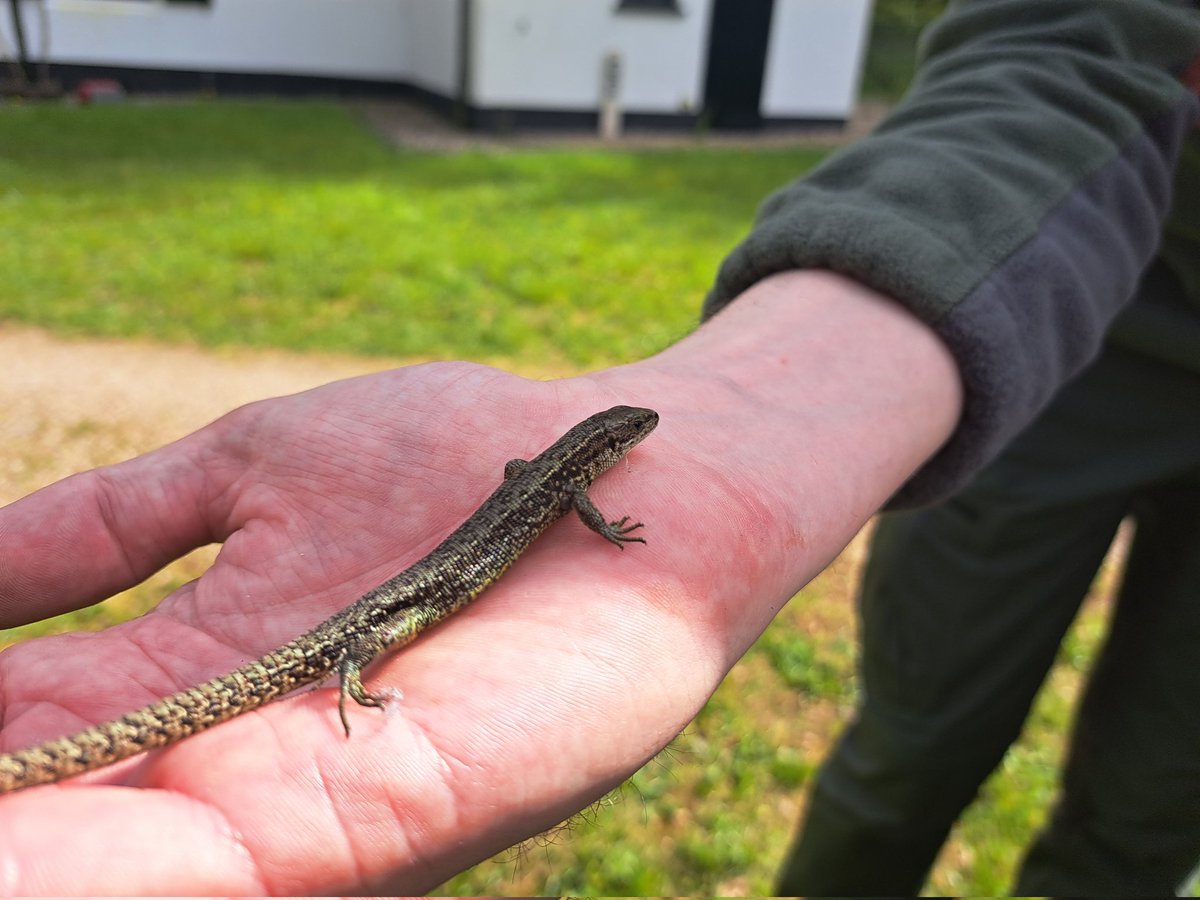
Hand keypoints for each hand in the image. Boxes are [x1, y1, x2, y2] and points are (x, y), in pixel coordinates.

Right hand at [0, 272, 960, 892]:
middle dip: (6, 828)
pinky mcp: (404, 810)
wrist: (607, 470)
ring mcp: (314, 797)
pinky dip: (136, 874)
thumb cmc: (445, 459)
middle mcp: (236, 758)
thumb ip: (108, 524)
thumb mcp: (248, 470)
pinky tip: (49, 867)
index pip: (27, 727)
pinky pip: (247, 867)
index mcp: (187, 673)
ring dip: (45, 867)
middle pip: (69, 821)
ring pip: (137, 866)